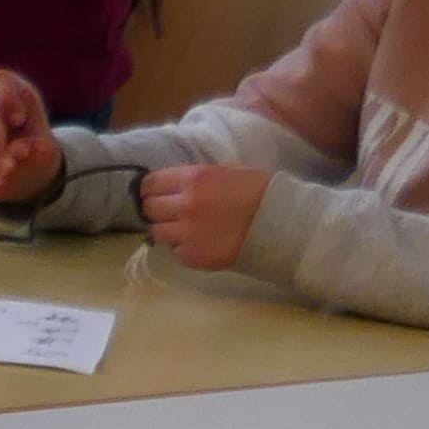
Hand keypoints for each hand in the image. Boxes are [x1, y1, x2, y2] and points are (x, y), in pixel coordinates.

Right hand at [0, 68, 65, 208]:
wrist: (27, 170)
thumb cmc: (38, 150)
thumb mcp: (48, 147)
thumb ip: (41, 148)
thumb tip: (28, 150)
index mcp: (13, 95)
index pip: (3, 83)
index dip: (7, 96)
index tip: (20, 119)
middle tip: (0, 152)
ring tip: (2, 179)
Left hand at [138, 160, 269, 271]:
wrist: (280, 223)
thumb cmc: (258, 192)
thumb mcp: (227, 171)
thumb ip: (197, 177)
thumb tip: (172, 183)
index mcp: (193, 178)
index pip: (150, 184)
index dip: (150, 189)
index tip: (155, 193)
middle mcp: (184, 205)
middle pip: (149, 209)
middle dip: (156, 210)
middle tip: (168, 213)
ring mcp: (186, 233)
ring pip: (156, 233)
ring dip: (166, 230)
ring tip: (184, 229)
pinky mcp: (192, 256)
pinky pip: (175, 251)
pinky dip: (182, 247)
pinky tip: (200, 241)